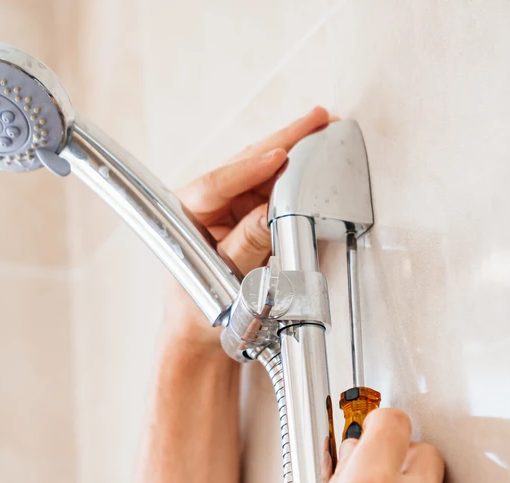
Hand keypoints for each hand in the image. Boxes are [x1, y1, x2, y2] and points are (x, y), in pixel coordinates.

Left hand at [165, 107, 331, 347]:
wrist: (204, 335)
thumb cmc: (203, 311)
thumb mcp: (226, 281)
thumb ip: (247, 246)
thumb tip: (270, 213)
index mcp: (187, 214)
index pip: (217, 182)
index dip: (251, 167)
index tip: (280, 156)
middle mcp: (207, 202)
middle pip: (245, 163)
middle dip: (283, 140)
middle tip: (317, 120)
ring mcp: (228, 205)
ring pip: (262, 169)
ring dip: (294, 148)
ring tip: (322, 128)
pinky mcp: (248, 212)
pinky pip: (273, 185)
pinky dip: (295, 171)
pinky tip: (315, 153)